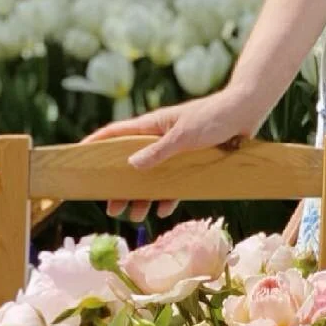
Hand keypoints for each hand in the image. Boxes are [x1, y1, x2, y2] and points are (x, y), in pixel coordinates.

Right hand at [81, 88, 269, 223]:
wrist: (246, 112)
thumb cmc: (214, 117)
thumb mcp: (184, 135)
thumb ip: (158, 151)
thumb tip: (131, 165)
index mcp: (152, 126)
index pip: (115, 134)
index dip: (96, 144)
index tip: (78, 157)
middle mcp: (160, 138)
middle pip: (131, 163)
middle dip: (119, 185)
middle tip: (110, 206)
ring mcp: (176, 151)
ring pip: (152, 177)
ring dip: (142, 195)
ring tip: (133, 214)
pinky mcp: (193, 161)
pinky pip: (175, 182)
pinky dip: (169, 196)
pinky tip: (163, 209)